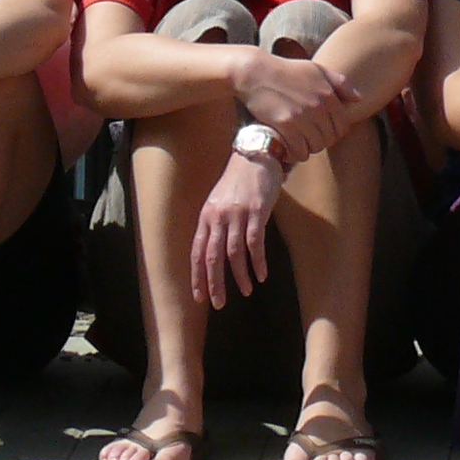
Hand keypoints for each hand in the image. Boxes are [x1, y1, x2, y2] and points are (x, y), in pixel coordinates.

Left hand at [192, 151, 284, 306]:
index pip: (197, 253)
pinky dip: (258, 262)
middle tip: (219, 304)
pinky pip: (255, 243)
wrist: (255, 155)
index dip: (197, 277)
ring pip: (234, 253)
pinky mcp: (256, 212)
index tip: (200, 298)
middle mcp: (218, 217)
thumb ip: (214, 224)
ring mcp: (237, 214)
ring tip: (246, 291)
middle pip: (212, 257)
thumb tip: (212, 253)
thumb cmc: (237, 181)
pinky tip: (262, 274)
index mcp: (206, 216)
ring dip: (240, 276)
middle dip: (215, 284)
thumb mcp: (218, 201)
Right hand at [230, 48, 347, 158]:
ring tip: (302, 144)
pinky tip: (292, 150)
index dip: (336, 133)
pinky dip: (297, 154)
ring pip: (316, 147)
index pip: (343, 125)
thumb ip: (340, 83)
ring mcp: (302, 116)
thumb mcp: (317, 70)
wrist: (256, 73)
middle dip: (323, 142)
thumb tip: (359, 98)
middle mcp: (318, 106)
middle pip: (330, 138)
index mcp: (328, 94)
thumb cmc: (287, 71)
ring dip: (310, 149)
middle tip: (312, 140)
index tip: (325, 133)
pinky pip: (300, 151)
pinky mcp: (286, 125)